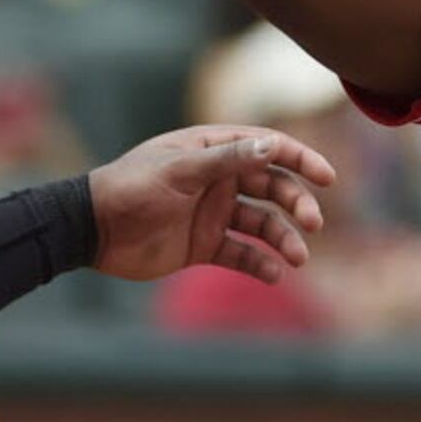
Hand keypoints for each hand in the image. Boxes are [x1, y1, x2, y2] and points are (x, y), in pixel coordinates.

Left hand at [88, 127, 336, 286]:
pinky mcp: (203, 245)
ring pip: (262, 223)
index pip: (267, 147)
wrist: (92, 230)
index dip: (300, 159)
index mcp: (212, 150)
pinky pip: (242, 253)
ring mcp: (212, 212)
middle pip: (272, 187)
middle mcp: (218, 179)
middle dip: (297, 203)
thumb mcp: (179, 171)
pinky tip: (273, 275)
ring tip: (297, 258)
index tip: (328, 178)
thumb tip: (272, 146)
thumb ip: (226, 159)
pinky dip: (260, 264)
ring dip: (283, 238)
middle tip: (313, 224)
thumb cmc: (131, 188)